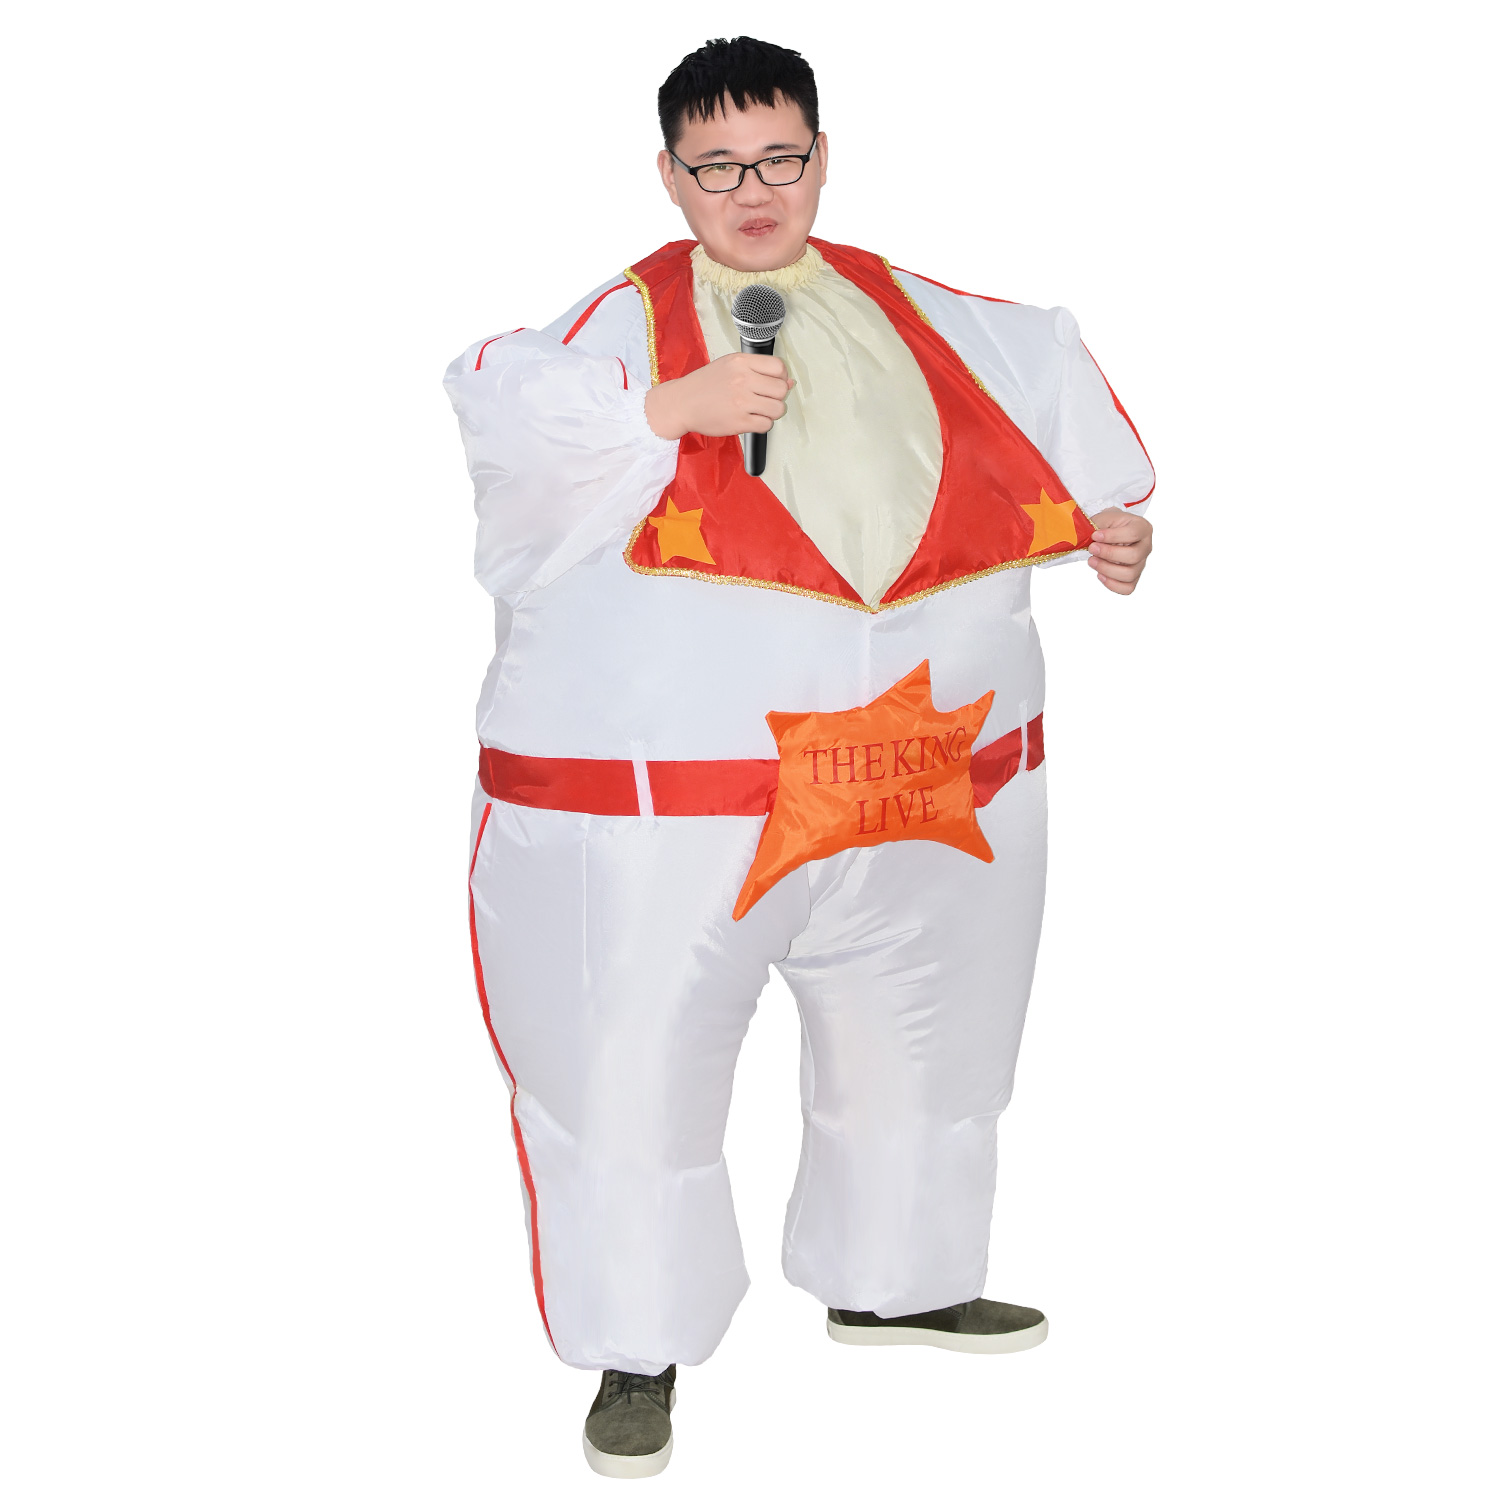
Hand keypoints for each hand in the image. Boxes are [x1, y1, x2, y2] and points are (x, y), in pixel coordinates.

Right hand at [644, 353, 794, 439]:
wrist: (681, 403)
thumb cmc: (705, 384)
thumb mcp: (729, 366)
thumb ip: (758, 370)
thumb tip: (789, 382)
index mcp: (740, 362)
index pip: (779, 367)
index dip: (781, 377)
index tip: (774, 383)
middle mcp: (742, 380)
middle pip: (781, 389)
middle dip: (777, 397)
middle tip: (766, 399)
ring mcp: (740, 402)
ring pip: (777, 409)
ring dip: (772, 412)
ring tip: (759, 410)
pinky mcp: (738, 422)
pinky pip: (766, 425)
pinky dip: (763, 424)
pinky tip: (752, 419)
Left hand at [1086, 507, 1152, 593]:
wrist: (1108, 531)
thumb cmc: (1108, 524)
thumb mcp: (1103, 518)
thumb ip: (1097, 525)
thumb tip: (1085, 538)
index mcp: (1142, 528)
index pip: (1133, 534)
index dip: (1112, 536)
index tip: (1095, 535)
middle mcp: (1145, 546)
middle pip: (1133, 556)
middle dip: (1109, 554)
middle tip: (1092, 549)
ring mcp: (1141, 563)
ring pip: (1130, 574)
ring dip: (1107, 569)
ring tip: (1092, 561)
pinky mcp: (1133, 577)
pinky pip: (1127, 588)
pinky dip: (1112, 584)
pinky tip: (1100, 574)